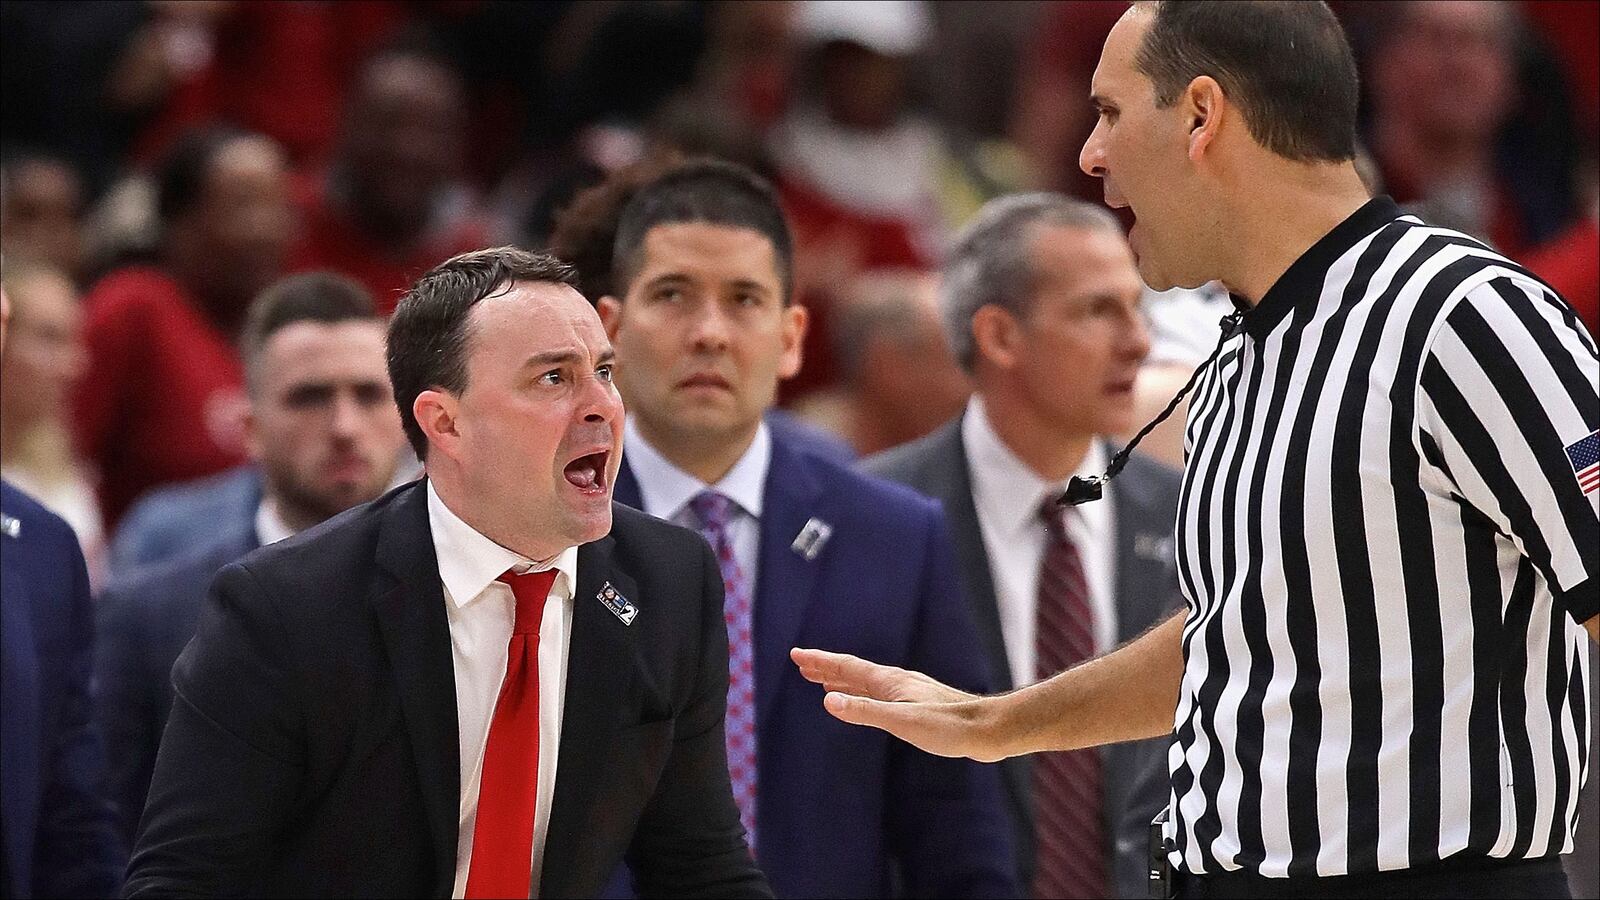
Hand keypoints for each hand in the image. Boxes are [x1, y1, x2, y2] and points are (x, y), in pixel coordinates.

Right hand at [790, 647, 1005, 761]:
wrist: (988, 730)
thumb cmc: (948, 727)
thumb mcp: (902, 721)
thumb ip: (865, 711)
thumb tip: (828, 700)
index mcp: (890, 682)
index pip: (847, 667)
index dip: (820, 662)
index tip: (797, 655)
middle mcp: (897, 682)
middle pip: (854, 671)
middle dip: (827, 668)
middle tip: (802, 665)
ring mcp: (908, 693)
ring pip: (868, 683)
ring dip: (844, 681)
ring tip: (825, 682)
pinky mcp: (919, 706)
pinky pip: (880, 694)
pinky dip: (864, 694)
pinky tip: (868, 702)